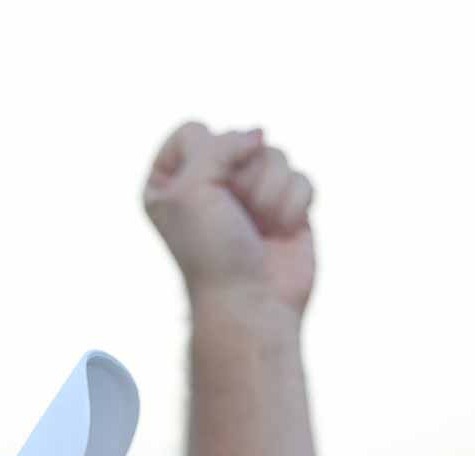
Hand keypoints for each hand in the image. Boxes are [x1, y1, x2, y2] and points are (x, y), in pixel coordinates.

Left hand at [144, 123, 315, 317]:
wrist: (252, 304)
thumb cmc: (212, 254)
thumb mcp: (191, 189)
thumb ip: (220, 145)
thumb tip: (260, 134)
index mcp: (172, 181)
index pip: (194, 131)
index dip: (206, 157)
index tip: (202, 197)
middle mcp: (212, 183)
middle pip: (240, 139)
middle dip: (242, 179)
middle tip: (235, 216)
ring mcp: (252, 194)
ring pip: (275, 155)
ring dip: (268, 194)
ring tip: (259, 227)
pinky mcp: (288, 207)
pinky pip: (301, 178)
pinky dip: (293, 206)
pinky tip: (282, 232)